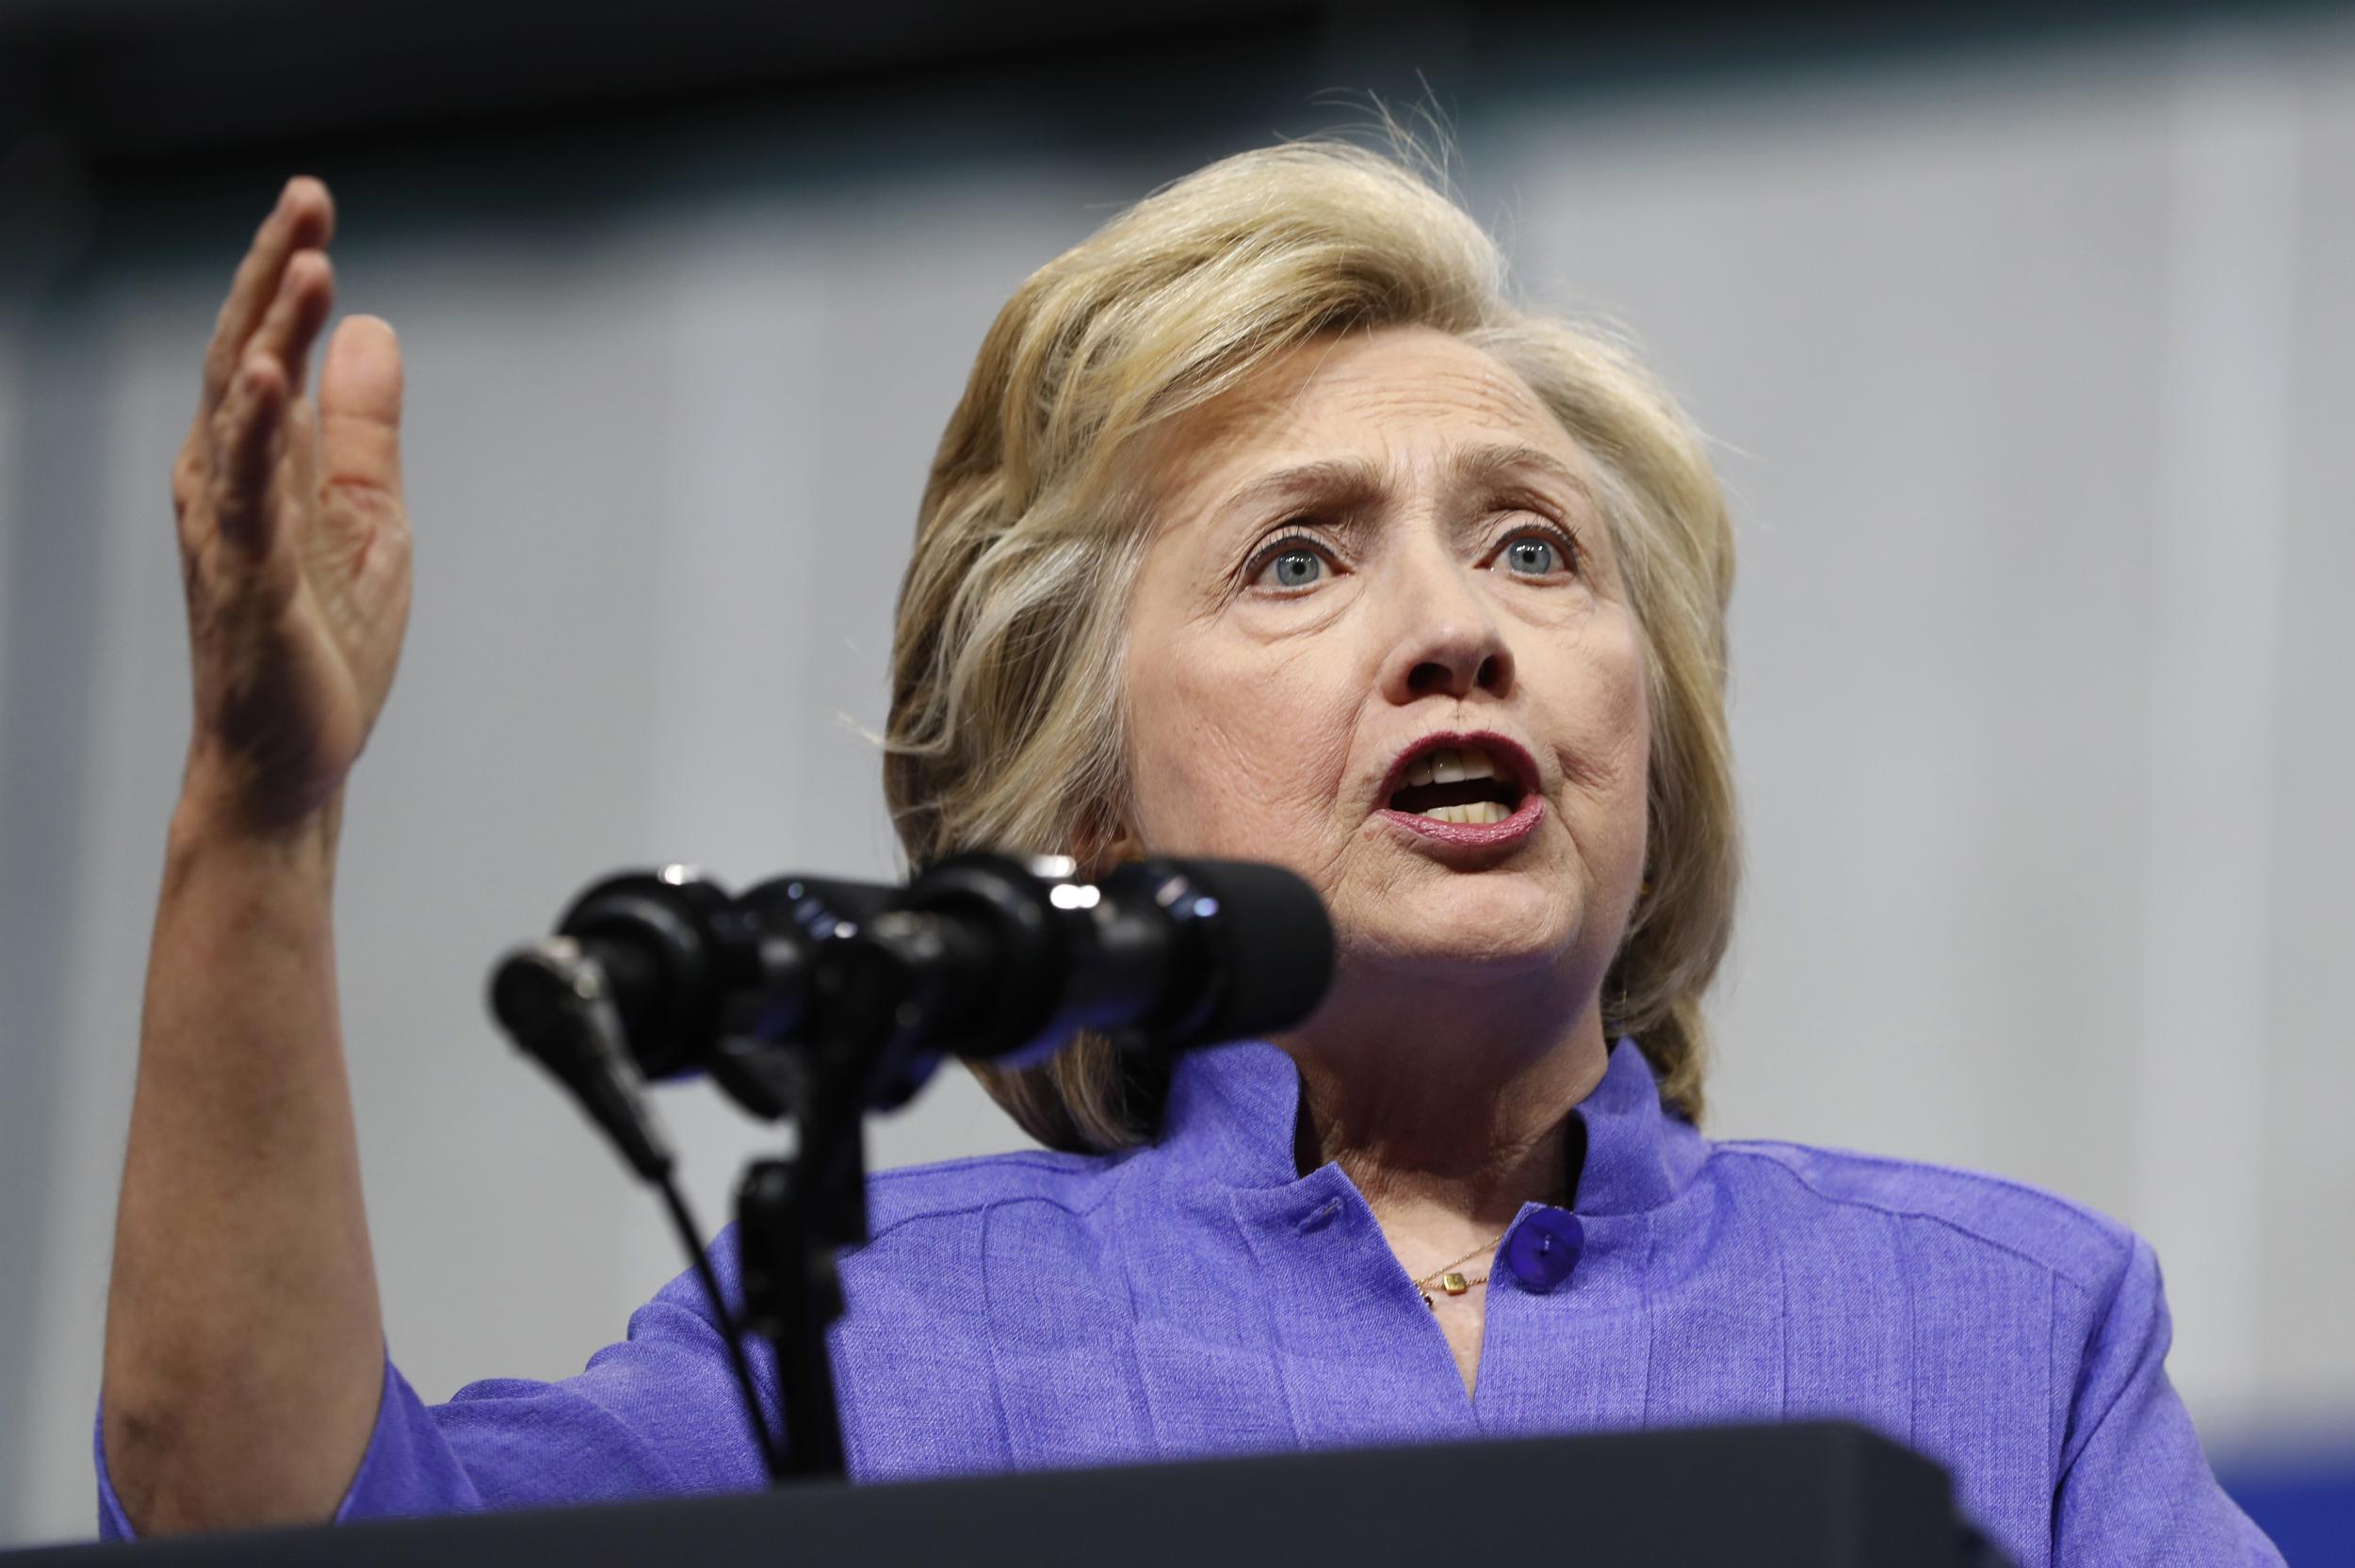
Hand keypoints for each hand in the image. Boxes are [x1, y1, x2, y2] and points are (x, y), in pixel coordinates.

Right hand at [172, 176, 409, 835]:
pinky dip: (259, 437)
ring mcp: (233, 534)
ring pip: (243, 416)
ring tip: (305, 266)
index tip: (315, 208)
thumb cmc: (320, 643)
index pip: (269, 350)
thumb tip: (371, 330)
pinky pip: (249, 502)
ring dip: (274, 337)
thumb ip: (363, 428)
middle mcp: (228, 486)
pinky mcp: (252, 586)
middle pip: (246, 358)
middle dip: (274, 277)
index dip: (288, 277)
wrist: (290, 759)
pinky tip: (273, 383)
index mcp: (258, 467)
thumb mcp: (367, 516)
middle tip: (307, 201)